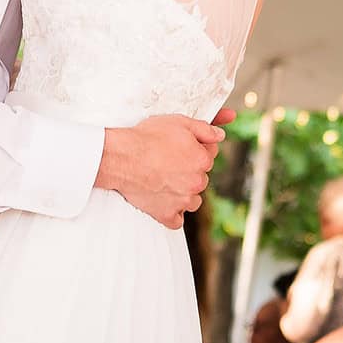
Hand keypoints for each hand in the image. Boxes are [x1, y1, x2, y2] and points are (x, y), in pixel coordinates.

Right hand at [95, 115, 223, 228]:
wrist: (121, 158)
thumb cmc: (147, 138)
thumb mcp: (179, 122)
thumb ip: (205, 129)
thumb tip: (220, 135)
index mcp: (202, 160)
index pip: (208, 157)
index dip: (194, 151)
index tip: (179, 149)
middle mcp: (197, 183)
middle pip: (200, 179)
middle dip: (189, 173)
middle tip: (168, 163)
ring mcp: (182, 201)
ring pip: (192, 201)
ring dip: (184, 194)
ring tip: (165, 181)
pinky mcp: (166, 214)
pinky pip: (176, 220)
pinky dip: (172, 213)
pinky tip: (162, 201)